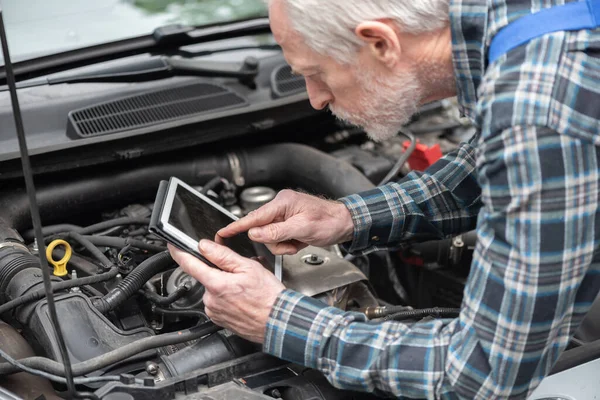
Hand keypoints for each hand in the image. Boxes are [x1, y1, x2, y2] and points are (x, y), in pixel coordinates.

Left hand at [167, 241, 284, 342]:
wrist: (278, 322)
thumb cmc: (268, 297)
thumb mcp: (248, 267)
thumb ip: (223, 255)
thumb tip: (205, 246)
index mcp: (216, 284)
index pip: (189, 264)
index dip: (179, 253)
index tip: (172, 246)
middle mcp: (211, 300)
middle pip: (205, 277)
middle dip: (219, 272)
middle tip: (240, 274)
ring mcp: (214, 311)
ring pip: (213, 290)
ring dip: (225, 286)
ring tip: (245, 290)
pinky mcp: (219, 320)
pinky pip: (218, 303)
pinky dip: (227, 299)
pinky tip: (243, 300)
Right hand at [217, 189, 353, 254]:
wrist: (344, 224)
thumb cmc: (329, 221)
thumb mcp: (302, 228)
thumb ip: (277, 232)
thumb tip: (255, 234)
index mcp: (281, 203)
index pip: (253, 217)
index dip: (236, 226)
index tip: (221, 234)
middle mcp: (280, 208)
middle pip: (262, 231)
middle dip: (276, 242)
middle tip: (292, 242)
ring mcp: (284, 217)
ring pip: (270, 239)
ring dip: (284, 245)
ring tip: (299, 242)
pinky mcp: (288, 226)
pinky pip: (279, 240)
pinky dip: (289, 245)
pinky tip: (300, 242)